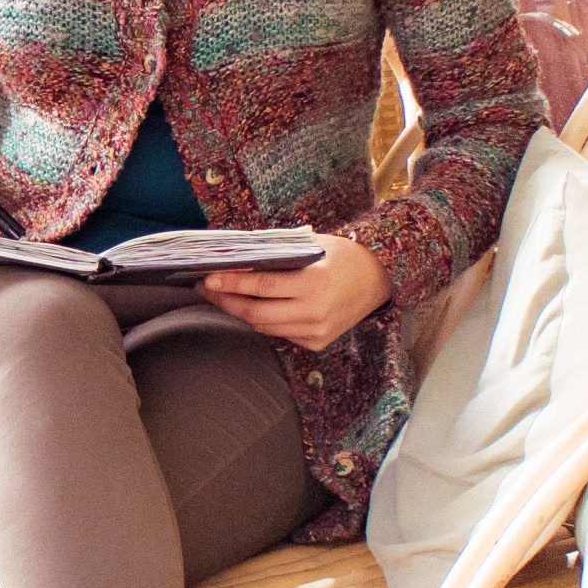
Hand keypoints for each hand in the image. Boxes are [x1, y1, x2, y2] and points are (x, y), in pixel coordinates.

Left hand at [201, 234, 389, 351]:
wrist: (379, 279)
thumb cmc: (344, 256)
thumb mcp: (313, 245)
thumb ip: (279, 253)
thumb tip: (238, 255)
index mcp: (313, 283)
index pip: (261, 287)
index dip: (232, 284)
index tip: (209, 278)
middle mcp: (314, 311)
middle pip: (256, 313)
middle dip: (227, 301)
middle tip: (208, 289)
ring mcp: (315, 331)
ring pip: (264, 327)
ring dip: (241, 313)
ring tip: (224, 297)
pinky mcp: (317, 342)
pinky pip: (280, 333)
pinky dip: (264, 321)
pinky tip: (253, 308)